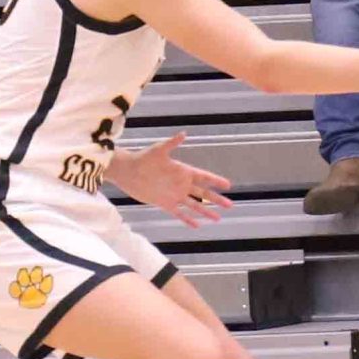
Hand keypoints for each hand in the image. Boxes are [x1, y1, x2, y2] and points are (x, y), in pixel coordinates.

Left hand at [108, 132, 231, 228]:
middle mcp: (181, 184)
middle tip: (230, 205)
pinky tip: (197, 225)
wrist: (127, 172)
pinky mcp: (165, 204)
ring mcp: (174, 195)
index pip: (204, 177)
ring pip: (194, 205)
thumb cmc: (143, 158)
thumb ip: (172, 143)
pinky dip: (188, 219)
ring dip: (206, 212)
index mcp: (183, 171)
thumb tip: (184, 133)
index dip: (215, 181)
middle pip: (203, 193)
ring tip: (218, 218)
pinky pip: (179, 213)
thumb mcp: (158, 150)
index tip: (227, 185)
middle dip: (216, 199)